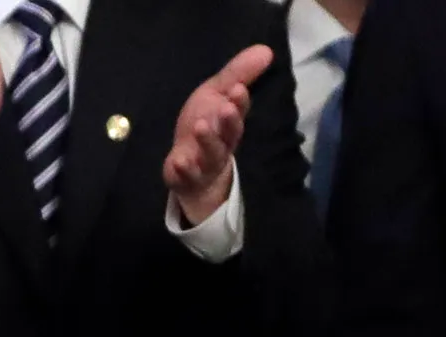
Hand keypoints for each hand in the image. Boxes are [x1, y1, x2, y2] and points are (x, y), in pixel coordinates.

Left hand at [164, 45, 272, 224]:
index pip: (239, 112)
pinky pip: (188, 176)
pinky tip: (179, 161)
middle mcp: (222, 144)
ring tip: (200, 127)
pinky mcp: (189, 178)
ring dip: (208, 141)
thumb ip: (239, 74)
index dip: (239, 103)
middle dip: (229, 122)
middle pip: (230, 135)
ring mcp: (206, 163)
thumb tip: (266, 50)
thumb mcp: (217, 94)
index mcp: (230, 123)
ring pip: (212, 154)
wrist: (190, 169)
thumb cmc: (206, 126)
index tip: (237, 90)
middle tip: (225, 108)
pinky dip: (185, 169)